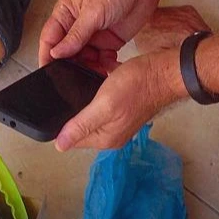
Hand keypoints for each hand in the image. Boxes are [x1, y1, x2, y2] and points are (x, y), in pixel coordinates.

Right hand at [38, 0, 162, 69]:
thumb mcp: (92, 11)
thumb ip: (75, 35)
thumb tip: (56, 53)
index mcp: (66, 13)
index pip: (50, 38)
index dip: (47, 56)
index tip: (48, 73)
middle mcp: (77, 25)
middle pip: (67, 53)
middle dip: (70, 66)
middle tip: (76, 78)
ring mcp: (94, 35)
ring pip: (85, 59)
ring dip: (90, 68)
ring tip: (96, 73)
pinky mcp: (110, 41)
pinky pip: (103, 60)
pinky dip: (106, 66)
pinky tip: (111, 66)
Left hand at [55, 48, 185, 150]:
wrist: (164, 72)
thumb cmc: (135, 86)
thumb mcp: (104, 105)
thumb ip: (82, 125)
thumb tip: (60, 146)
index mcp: (105, 138)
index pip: (72, 138)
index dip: (60, 122)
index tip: (54, 101)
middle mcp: (111, 133)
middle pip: (80, 124)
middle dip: (71, 107)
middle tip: (64, 86)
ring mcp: (118, 120)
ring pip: (90, 110)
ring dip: (82, 97)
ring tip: (75, 79)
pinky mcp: (123, 106)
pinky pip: (101, 101)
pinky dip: (96, 91)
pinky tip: (93, 77)